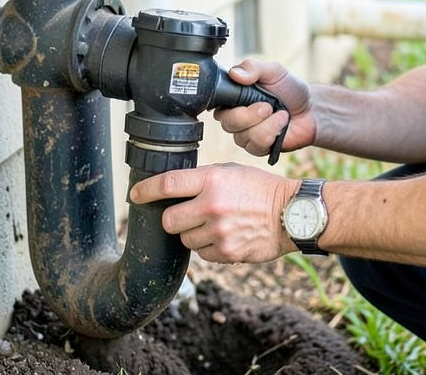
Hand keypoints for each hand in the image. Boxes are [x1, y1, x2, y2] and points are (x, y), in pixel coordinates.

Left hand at [129, 163, 298, 263]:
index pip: (166, 185)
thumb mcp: (231, 171)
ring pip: (184, 240)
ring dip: (193, 234)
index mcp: (212, 180)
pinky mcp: (226, 253)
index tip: (135, 195)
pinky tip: (225, 236)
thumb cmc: (260, 189)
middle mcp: (212, 205)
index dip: (145, 190)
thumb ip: (202, 178)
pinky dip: (208, 247)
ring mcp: (219, 232)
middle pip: (168, 220)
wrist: (291, 214)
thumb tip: (171, 188)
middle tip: (186, 214)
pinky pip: (202, 254)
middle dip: (173, 219)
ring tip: (214, 224)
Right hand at [213, 58, 316, 156]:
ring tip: (281, 114)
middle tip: (267, 106)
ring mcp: (245, 134)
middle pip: (226, 122)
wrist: (311, 110)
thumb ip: (253, 67)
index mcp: (234, 96)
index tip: (242, 96)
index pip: (215, 102)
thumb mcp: (273, 71)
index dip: (225, 102)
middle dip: (248, 115)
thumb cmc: (290, 89)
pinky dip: (271, 133)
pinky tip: (282, 125)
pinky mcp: (258, 148)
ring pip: (241, 136)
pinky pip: (255, 145)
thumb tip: (235, 73)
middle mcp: (235, 116)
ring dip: (265, 125)